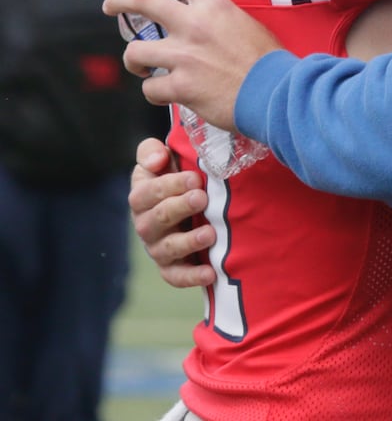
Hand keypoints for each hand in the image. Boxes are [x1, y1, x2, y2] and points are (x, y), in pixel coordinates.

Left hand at [103, 0, 281, 130]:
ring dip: (135, 60)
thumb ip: (222, 19)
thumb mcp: (248, 25)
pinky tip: (166, 95)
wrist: (276, 92)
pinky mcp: (181, 87)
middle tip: (111, 6)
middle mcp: (194, 25)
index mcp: (215, 6)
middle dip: (119, 0)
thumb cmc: (269, 61)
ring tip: (142, 67)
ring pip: (135, 51)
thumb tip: (209, 22)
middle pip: (141, 0)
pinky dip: (155, 93)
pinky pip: (151, 89)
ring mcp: (184, 56)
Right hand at [129, 138, 216, 287]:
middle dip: (179, 208)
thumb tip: (157, 158)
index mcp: (142, 196)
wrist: (193, 203)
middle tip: (202, 198)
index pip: (146, 193)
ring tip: (210, 233)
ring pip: (166, 249)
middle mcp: (146, 224)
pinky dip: (192, 276)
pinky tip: (211, 272)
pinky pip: (176, 276)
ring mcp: (157, 247)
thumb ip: (151, 152)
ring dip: (188, 242)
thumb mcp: (163, 159)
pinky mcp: (171, 267)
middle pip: (156, 220)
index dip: (169, 186)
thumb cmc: (178, 177)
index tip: (194, 178)